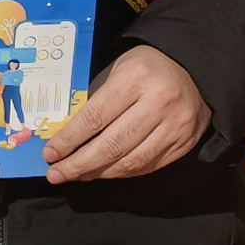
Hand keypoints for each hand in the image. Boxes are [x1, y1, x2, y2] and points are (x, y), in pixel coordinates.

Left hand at [43, 44, 212, 182]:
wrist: (195, 70)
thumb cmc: (146, 69)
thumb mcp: (118, 71)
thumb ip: (96, 101)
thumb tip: (65, 138)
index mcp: (136, 78)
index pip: (95, 117)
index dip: (69, 140)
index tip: (50, 154)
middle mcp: (159, 102)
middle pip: (112, 145)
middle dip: (79, 164)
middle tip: (57, 174)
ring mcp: (175, 125)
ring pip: (130, 162)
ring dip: (99, 173)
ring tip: (78, 175)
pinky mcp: (184, 143)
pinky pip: (148, 166)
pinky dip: (122, 173)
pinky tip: (105, 171)